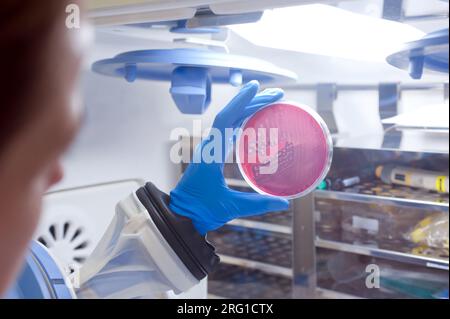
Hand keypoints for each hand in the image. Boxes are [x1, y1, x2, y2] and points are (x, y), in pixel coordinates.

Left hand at [169, 81, 288, 234]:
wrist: (180, 216)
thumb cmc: (199, 211)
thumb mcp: (229, 207)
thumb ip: (257, 204)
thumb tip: (284, 203)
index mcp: (211, 154)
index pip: (227, 120)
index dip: (242, 102)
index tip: (256, 87)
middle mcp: (209, 147)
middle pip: (232, 116)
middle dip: (253, 102)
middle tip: (276, 95)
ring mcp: (210, 150)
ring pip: (229, 122)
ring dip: (247, 110)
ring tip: (268, 102)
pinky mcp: (211, 156)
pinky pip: (227, 133)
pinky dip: (241, 122)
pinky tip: (250, 121)